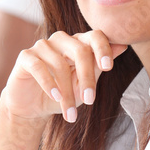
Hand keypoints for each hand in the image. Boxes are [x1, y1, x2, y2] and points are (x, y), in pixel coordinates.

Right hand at [2, 30, 126, 124]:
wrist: (32, 107)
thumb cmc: (63, 93)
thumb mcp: (84, 83)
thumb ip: (99, 65)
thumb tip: (123, 45)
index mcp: (79, 42)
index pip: (95, 36)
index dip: (103, 49)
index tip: (108, 68)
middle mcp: (61, 39)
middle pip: (80, 50)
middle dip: (86, 78)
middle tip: (90, 101)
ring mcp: (42, 46)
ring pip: (59, 64)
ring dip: (67, 92)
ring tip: (70, 113)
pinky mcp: (25, 56)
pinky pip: (38, 66)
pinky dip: (48, 83)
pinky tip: (55, 97)